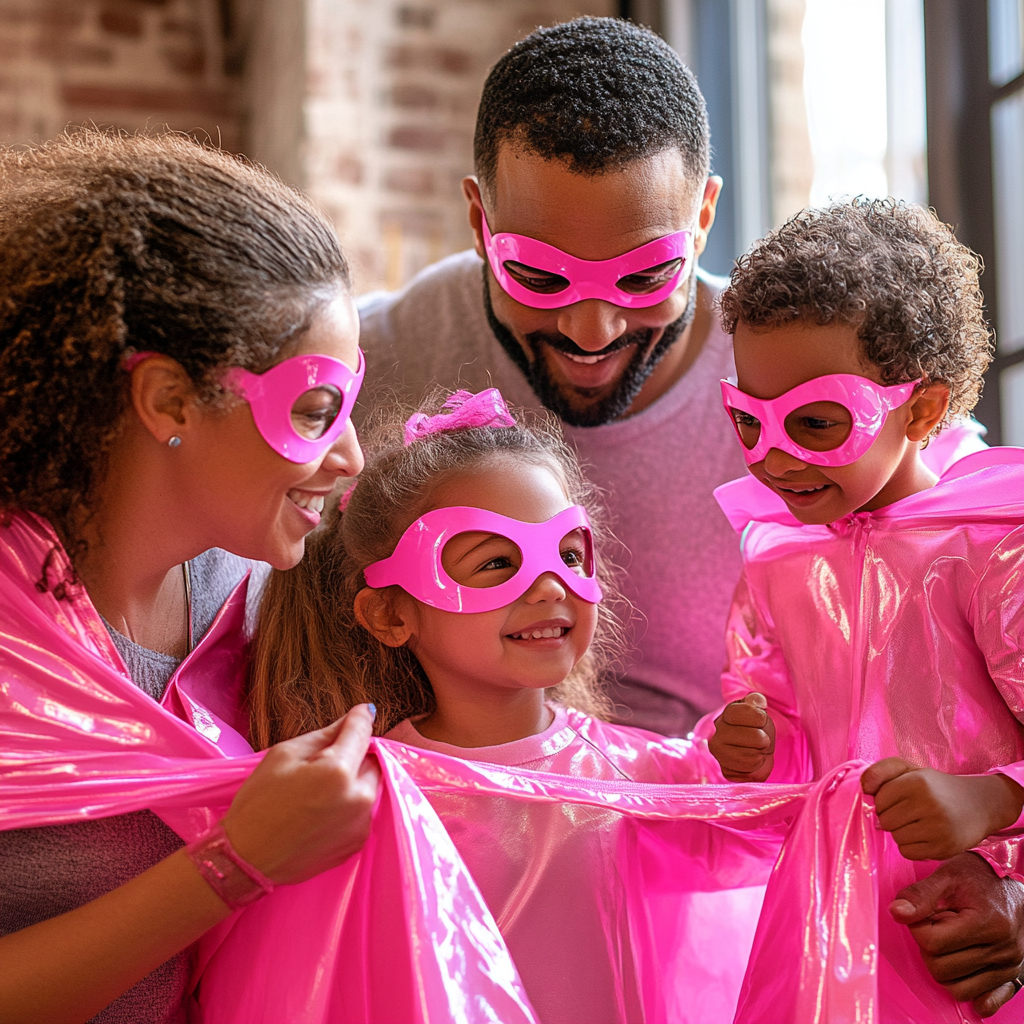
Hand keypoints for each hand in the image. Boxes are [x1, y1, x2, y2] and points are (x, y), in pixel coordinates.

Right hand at [222, 704, 379, 884]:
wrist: (247, 859)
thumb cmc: (259, 802)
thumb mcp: (284, 754)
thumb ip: (325, 734)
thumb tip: (356, 717)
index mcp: (338, 772)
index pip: (361, 732)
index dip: (360, 718)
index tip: (361, 711)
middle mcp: (360, 798)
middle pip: (370, 760)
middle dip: (354, 755)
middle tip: (323, 764)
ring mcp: (362, 824)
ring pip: (370, 786)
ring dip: (354, 781)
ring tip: (320, 791)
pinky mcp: (358, 842)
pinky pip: (363, 811)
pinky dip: (350, 805)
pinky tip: (322, 812)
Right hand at [709, 693, 774, 781]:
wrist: (753, 748)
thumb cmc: (757, 727)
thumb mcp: (758, 709)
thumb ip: (757, 701)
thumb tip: (758, 702)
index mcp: (728, 714)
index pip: (749, 714)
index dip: (761, 718)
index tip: (760, 720)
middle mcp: (718, 733)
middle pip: (756, 738)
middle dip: (764, 739)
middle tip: (760, 739)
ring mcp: (720, 753)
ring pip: (753, 757)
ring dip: (761, 754)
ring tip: (756, 750)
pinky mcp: (726, 771)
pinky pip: (750, 773)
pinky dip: (756, 768)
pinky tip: (752, 761)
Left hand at [862, 758, 1023, 860]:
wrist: (978, 805)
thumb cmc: (935, 786)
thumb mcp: (909, 769)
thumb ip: (880, 771)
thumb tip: (864, 790)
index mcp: (918, 781)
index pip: (879, 799)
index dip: (883, 801)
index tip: (896, 799)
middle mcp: (929, 804)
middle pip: (885, 820)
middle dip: (891, 817)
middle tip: (906, 812)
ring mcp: (938, 829)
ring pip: (896, 837)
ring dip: (901, 832)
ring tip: (917, 823)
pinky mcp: (944, 849)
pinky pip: (908, 853)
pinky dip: (910, 846)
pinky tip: (923, 835)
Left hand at [890, 852, 1023, 1016]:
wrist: (1011, 887)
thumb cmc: (978, 877)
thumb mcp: (947, 875)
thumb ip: (920, 894)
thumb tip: (896, 913)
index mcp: (986, 923)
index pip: (932, 943)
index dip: (918, 927)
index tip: (925, 913)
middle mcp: (1003, 950)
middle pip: (942, 969)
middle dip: (929, 948)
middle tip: (938, 925)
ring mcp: (1009, 966)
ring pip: (958, 989)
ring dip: (945, 967)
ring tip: (952, 941)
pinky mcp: (1011, 976)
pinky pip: (984, 1000)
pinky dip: (968, 989)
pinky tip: (962, 971)